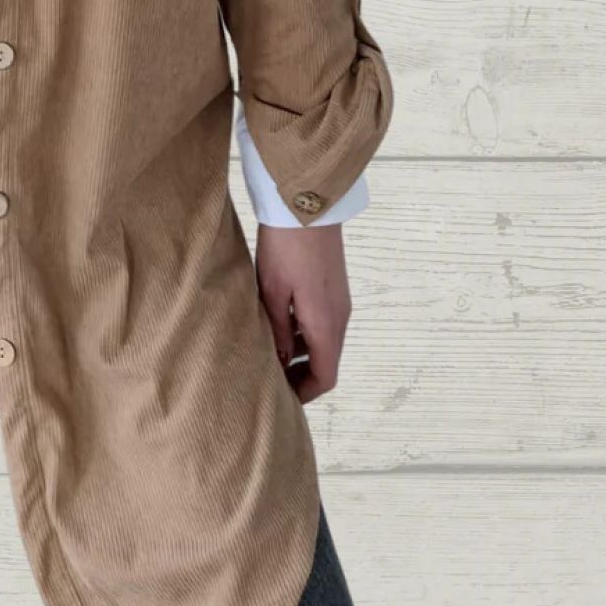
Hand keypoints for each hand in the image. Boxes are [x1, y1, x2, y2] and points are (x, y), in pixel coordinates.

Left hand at [255, 223, 352, 403]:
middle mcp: (340, 317)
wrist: (307, 206)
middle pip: (325, 361)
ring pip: (322, 341)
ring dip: (299, 352)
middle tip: (268, 378)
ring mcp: (339, 301)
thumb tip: (279, 361)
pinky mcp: (333, 287)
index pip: (325, 376)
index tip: (282, 399)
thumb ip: (276, 330)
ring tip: (266, 351)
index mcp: (326, 324)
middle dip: (299, 375)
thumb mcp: (272, 292)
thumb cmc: (286, 248)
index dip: (304, 393)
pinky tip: (276, 323)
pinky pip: (322, 321)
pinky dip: (303, 332)